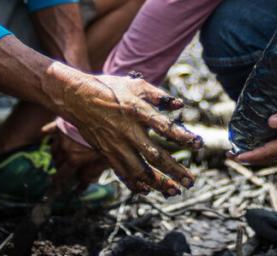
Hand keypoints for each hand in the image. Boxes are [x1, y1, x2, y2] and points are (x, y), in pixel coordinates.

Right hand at [45, 66, 201, 196]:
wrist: (78, 98)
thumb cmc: (110, 88)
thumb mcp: (136, 85)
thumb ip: (159, 95)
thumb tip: (180, 105)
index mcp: (137, 111)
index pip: (164, 127)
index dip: (182, 136)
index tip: (198, 144)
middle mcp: (128, 131)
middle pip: (155, 155)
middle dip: (174, 170)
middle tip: (191, 181)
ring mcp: (117, 145)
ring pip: (139, 170)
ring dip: (158, 182)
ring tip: (174, 191)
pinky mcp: (107, 153)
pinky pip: (122, 172)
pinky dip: (134, 183)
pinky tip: (146, 190)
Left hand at [232, 90, 276, 164]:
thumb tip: (271, 122)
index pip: (268, 151)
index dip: (251, 155)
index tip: (236, 156)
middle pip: (266, 156)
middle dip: (248, 157)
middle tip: (229, 155)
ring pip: (270, 153)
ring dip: (254, 153)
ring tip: (238, 151)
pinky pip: (275, 147)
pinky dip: (263, 147)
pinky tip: (256, 141)